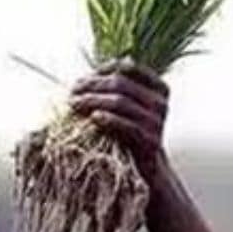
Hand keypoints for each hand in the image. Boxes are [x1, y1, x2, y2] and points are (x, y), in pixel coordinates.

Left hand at [69, 59, 170, 176]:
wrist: (147, 167)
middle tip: (72, 92)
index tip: (82, 79)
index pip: (129, 69)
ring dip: (93, 101)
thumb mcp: (129, 107)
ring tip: (74, 104)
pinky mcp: (150, 141)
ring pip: (121, 102)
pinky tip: (93, 118)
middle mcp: (160, 102)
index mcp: (158, 88)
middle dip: (93, 86)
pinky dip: (108, 119)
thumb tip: (108, 64)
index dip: (103, 71)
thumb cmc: (131, 132)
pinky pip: (127, 126)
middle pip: (121, 84)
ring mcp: (157, 122)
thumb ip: (120, 86)